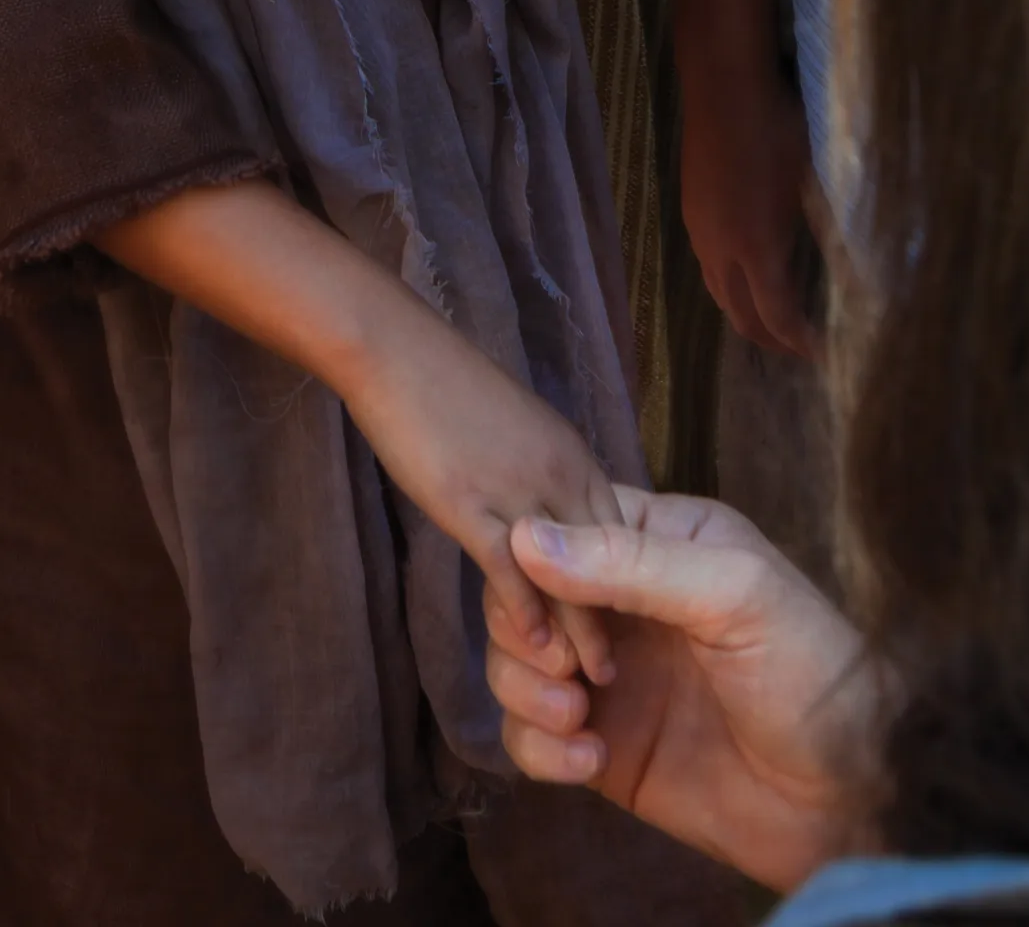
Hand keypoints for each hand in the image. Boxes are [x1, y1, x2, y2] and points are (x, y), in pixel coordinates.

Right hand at [339, 319, 627, 688]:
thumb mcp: (521, 433)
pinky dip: (525, 609)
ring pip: (565, 573)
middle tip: (621, 677)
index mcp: (576, 458)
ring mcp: (518, 486)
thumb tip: (562, 542)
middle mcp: (562, 473)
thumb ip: (547, 480)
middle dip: (616, 620)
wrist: (395, 345)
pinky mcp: (470, 501)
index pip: (622, 530)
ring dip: (578, 630)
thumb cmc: (448, 387)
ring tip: (588, 683)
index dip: (627, 584)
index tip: (634, 632)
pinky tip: (532, 646)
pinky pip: (509, 567)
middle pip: (606, 559)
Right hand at [489, 490, 874, 892]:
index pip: (561, 524)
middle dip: (524, 633)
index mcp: (660, 545)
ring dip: (525, 691)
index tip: (549, 606)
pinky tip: (591, 762)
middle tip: (569, 670)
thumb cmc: (812, 672)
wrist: (848, 799)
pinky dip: (540, 749)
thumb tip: (526, 537)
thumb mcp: (737, 595)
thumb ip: (633, 564)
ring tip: (577, 716)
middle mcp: (626, 605)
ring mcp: (611, 679)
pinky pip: (532, 737)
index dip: (535, 560)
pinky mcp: (604, 747)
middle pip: (524, 596)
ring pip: (515, 666)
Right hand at [679, 27, 817, 361]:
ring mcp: (700, 231)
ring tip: (775, 320)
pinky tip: (749, 272)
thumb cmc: (777, 127)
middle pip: (740, 316)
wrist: (722, 86)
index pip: (777, 315)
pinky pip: (709, 267)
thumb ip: (830, 231)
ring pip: (719, 293)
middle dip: (771, 339)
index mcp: (757, 247)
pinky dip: (732, 286)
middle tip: (801, 347)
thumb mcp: (814, 180)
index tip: (823, 356)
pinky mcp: (692, 212)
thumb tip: (859, 271)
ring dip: (746, 313)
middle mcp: (721, 250)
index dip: (800, 342)